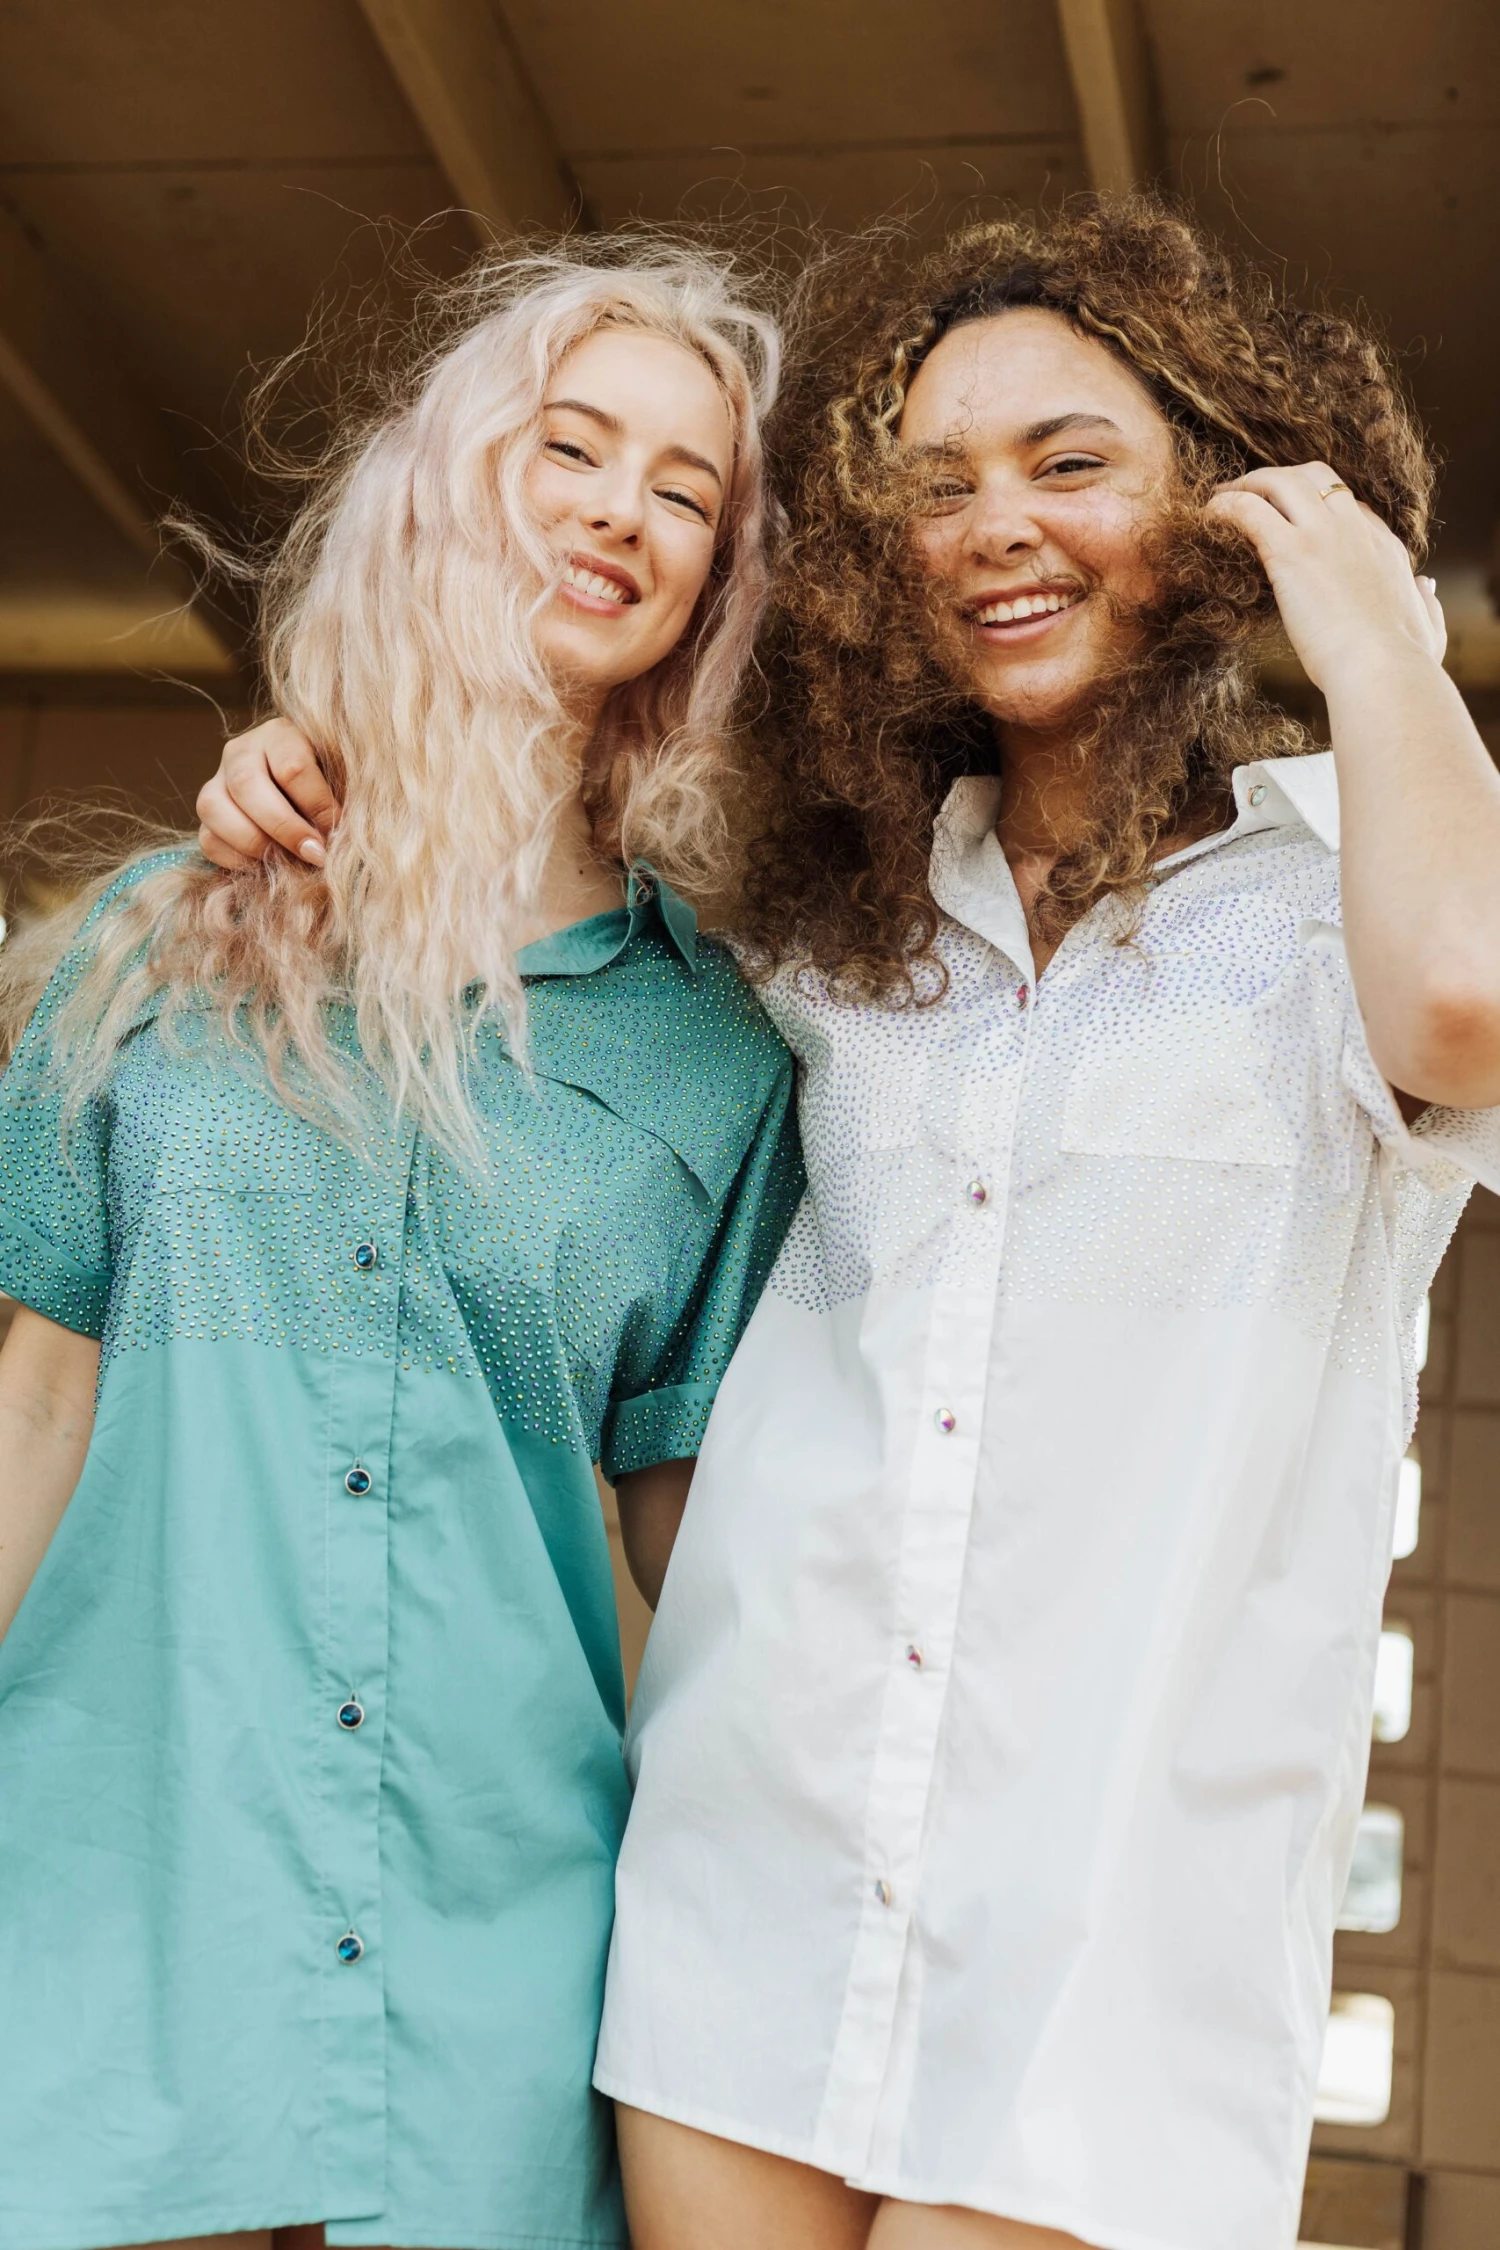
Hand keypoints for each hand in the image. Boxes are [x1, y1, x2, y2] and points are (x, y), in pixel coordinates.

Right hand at [196, 717, 341, 869]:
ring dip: (255, 844)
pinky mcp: (208, 816)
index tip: (338, 831)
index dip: (317, 805)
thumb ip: (343, 797)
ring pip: (214, 808)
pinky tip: (266, 865)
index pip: (292, 767)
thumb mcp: (343, 780)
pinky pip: (208, 839)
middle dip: (284, 827)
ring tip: (288, 862)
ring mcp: (217, 781)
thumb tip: (337, 836)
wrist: (309, 795)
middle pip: (246, 784)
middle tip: (314, 854)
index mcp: (280, 735)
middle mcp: (241, 752)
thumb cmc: (334, 785)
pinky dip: (236, 860)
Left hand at [1205, 462, 1443, 693]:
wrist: (1382, 667)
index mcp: (1384, 545)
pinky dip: (1226, 507)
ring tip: (1222, 498)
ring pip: (1281, 482)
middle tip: (1253, 493)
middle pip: (1316, 477)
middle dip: (1283, 478)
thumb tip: (1426, 585)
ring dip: (1248, 484)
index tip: (1295, 520)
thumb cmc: (1404, 661)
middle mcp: (1354, 528)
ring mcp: (1323, 535)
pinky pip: (1249, 510)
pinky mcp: (1291, 552)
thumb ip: (1427, 604)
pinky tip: (1208, 516)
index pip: (1350, 505)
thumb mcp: (1428, 626)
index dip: (1319, 506)